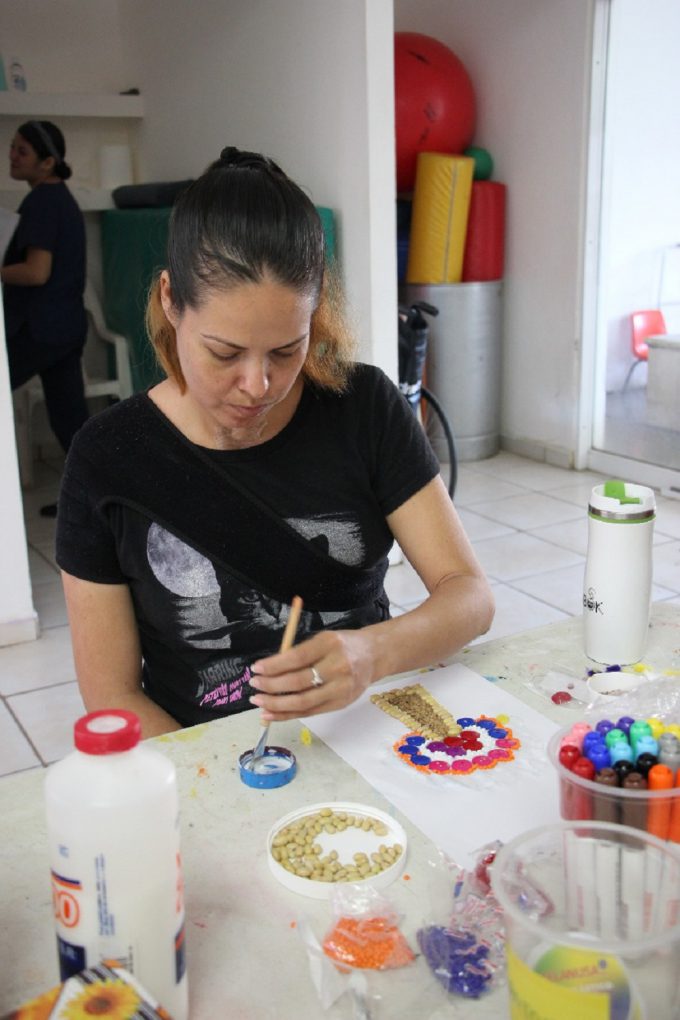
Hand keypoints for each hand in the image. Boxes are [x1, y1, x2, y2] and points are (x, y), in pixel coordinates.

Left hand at [249, 629, 375, 720]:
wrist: (374, 656)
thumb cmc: (342, 645)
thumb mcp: (323, 640)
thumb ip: (299, 653)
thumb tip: (269, 670)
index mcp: (331, 644)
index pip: (298, 657)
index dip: (274, 665)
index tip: (256, 668)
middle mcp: (339, 667)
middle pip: (299, 681)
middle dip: (272, 685)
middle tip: (254, 685)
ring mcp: (341, 688)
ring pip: (303, 702)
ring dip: (276, 704)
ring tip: (258, 701)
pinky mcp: (341, 704)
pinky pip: (310, 712)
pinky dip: (287, 715)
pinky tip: (271, 713)